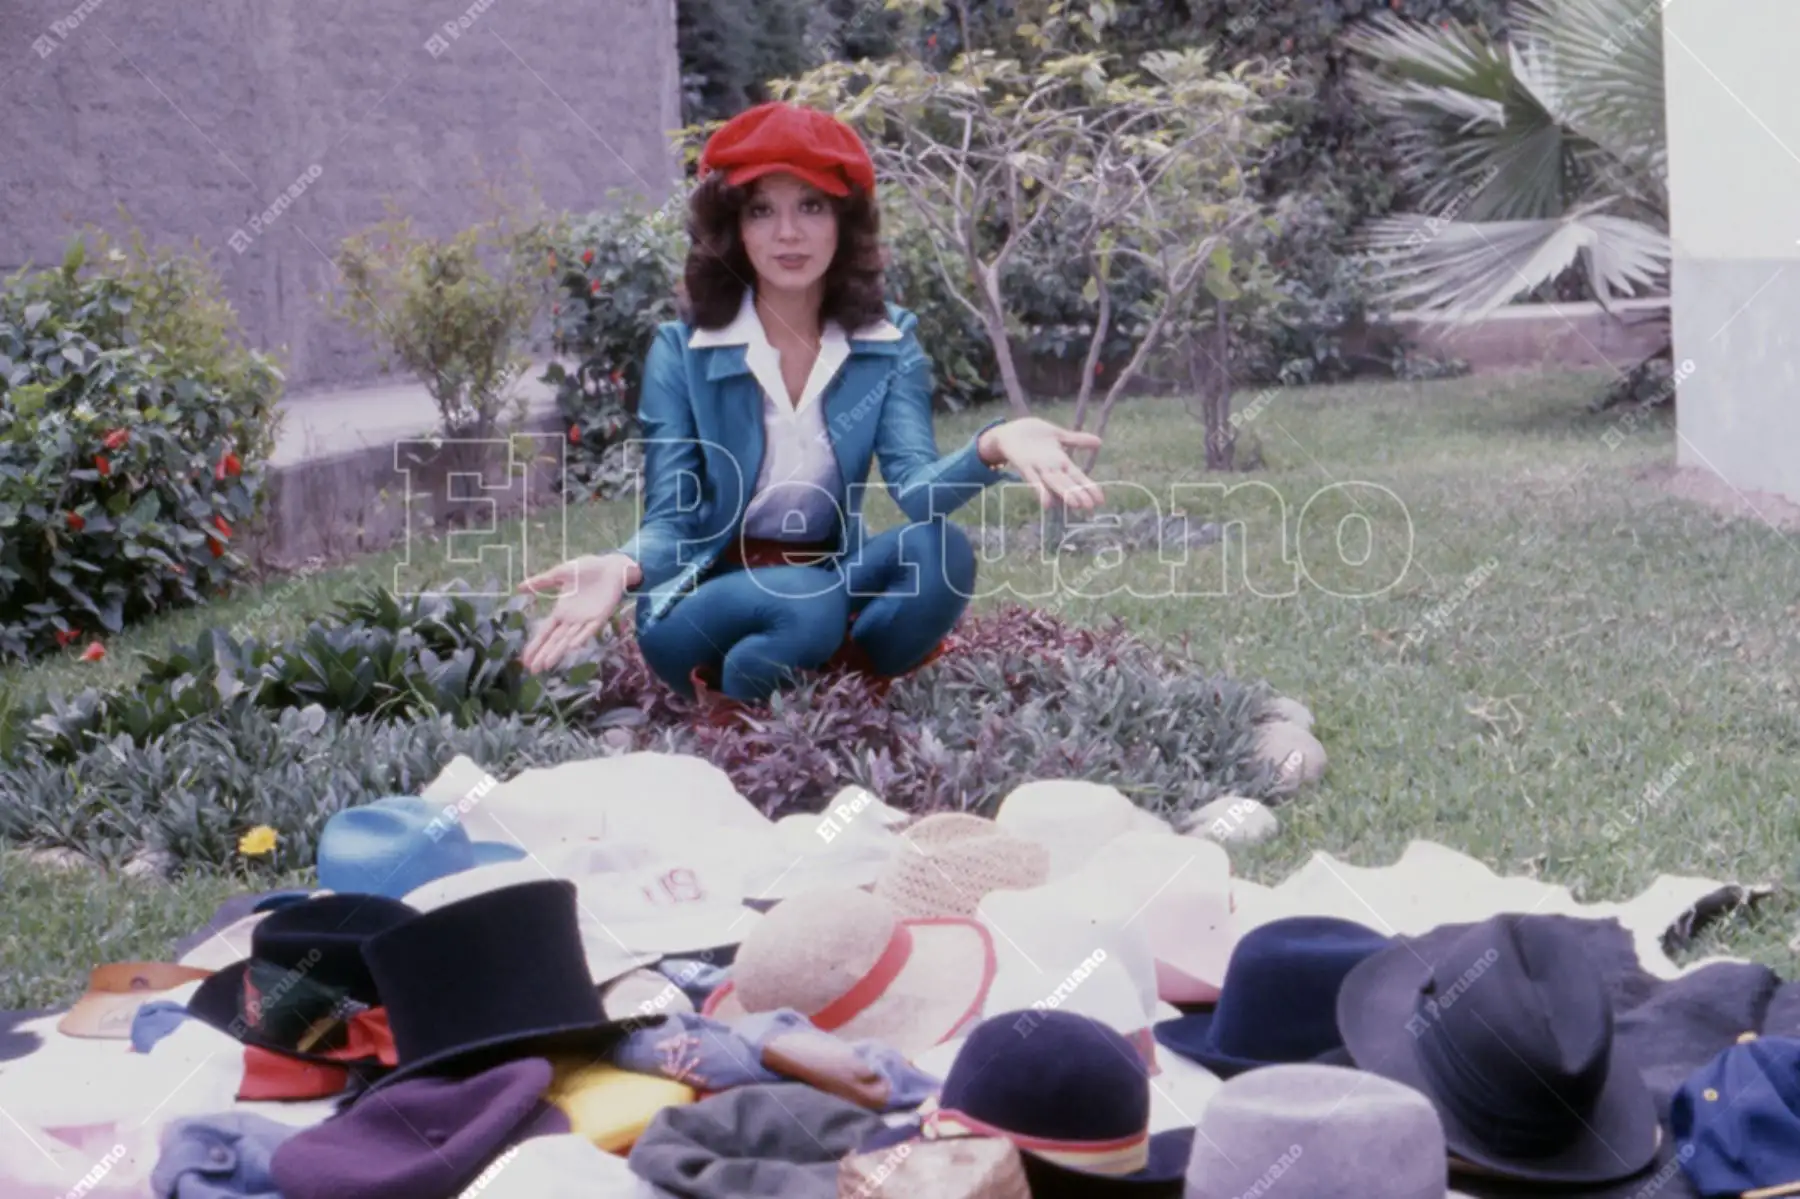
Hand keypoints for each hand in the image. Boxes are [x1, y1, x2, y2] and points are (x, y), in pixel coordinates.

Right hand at [516, 553, 638, 673]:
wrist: (611, 566)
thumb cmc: (587, 570)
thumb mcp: (560, 574)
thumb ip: (541, 581)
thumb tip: (518, 588)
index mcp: (561, 611)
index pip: (545, 632)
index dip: (535, 645)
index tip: (525, 659)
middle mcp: (572, 619)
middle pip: (554, 641)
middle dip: (543, 655)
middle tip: (532, 671)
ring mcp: (586, 619)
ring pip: (569, 639)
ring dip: (558, 651)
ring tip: (547, 664)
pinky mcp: (600, 616)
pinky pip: (589, 629)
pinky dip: (581, 637)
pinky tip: (572, 646)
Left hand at [977, 418, 1104, 511]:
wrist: (1010, 432)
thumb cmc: (1035, 435)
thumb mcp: (1059, 435)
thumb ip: (1077, 440)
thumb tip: (1099, 442)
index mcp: (1062, 461)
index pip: (1079, 476)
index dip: (1089, 487)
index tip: (1101, 500)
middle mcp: (1052, 468)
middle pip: (1068, 482)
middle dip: (1079, 494)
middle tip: (1090, 508)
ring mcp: (1039, 468)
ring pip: (1054, 482)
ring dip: (1064, 493)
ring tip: (1075, 504)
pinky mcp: (1024, 465)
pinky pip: (1033, 479)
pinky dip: (1040, 491)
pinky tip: (1046, 503)